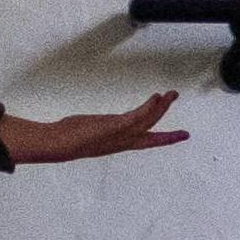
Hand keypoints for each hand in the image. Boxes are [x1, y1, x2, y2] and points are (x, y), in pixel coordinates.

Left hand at [0, 95, 188, 163]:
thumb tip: (98, 125)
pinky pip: (136, 116)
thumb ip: (100, 128)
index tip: (181, 135)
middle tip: (182, 118)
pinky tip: (156, 97)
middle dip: (167, 124)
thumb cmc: (68, 138)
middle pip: (151, 132)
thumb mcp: (89, 131)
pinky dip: (148, 107)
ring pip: (147, 121)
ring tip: (172, 94)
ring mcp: (119, 135)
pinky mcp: (114, 127)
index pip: (145, 141)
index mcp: (118, 143)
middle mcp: (122, 142)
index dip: (163, 138)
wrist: (57, 144)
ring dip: (161, 107)